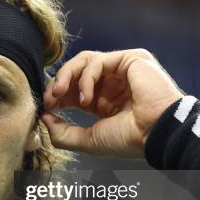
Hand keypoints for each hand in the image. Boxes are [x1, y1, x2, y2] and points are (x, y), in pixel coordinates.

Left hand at [41, 49, 182, 157]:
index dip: (56, 96)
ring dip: (66, 75)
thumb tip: (44, 118)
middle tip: (49, 99)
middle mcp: (112, 84)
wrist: (156, 134)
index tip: (45, 107)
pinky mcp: (130, 59)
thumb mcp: (88, 140)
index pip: (73, 89)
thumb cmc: (129, 139)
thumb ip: (63, 133)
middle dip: (58, 84)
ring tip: (58, 93)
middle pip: (76, 72)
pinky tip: (85, 98)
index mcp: (104, 101)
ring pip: (84, 60)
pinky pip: (98, 61)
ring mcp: (121, 70)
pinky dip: (86, 78)